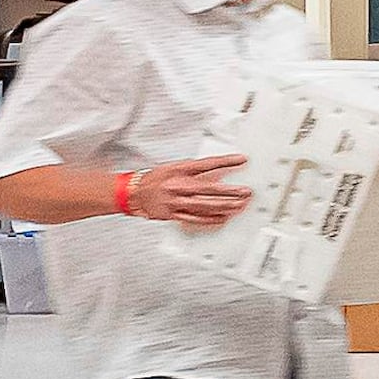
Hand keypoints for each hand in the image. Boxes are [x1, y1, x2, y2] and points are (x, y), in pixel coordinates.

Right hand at [124, 154, 249, 227]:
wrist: (133, 193)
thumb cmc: (155, 180)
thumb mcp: (173, 168)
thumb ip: (194, 170)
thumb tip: (219, 171)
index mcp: (178, 170)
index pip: (206, 164)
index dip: (225, 161)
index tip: (241, 160)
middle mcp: (177, 185)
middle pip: (208, 188)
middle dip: (230, 191)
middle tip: (246, 192)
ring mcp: (175, 201)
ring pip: (204, 205)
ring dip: (224, 206)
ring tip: (240, 205)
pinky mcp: (173, 214)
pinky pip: (196, 218)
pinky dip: (211, 219)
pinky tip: (224, 218)